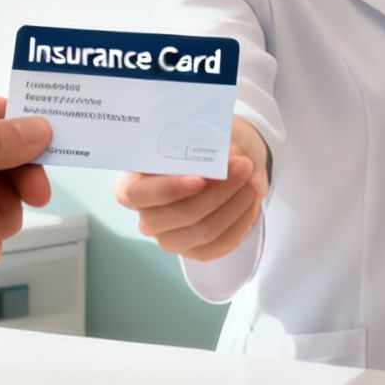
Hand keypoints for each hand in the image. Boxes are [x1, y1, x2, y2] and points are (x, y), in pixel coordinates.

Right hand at [114, 116, 267, 261]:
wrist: (222, 161)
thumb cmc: (199, 145)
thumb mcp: (195, 135)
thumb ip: (199, 145)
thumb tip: (220, 157)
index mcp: (133, 185)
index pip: (136, 194)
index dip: (167, 189)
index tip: (199, 179)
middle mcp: (147, 216)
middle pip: (177, 216)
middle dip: (215, 194)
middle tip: (243, 167)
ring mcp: (169, 237)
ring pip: (203, 231)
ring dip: (233, 206)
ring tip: (251, 182)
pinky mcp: (194, 249)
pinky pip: (219, 244)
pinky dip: (240, 222)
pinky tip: (250, 201)